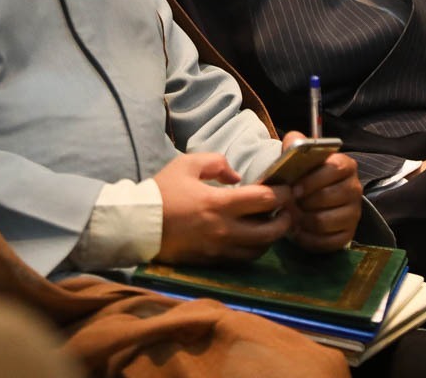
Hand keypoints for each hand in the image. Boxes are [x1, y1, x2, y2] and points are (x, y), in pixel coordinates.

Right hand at [153, 152, 292, 263]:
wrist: (138, 225)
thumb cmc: (163, 192)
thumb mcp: (187, 164)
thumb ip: (216, 163)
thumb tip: (237, 176)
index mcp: (220, 204)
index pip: (265, 200)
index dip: (282, 193)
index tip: (286, 187)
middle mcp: (224, 230)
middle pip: (270, 231)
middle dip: (285, 219)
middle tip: (287, 209)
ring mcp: (219, 250)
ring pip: (259, 250)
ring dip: (271, 237)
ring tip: (271, 223)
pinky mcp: (212, 262)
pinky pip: (242, 259)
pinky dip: (253, 248)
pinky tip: (251, 237)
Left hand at [280, 131, 361, 252]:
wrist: (307, 197)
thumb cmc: (303, 174)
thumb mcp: (299, 155)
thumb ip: (295, 143)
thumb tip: (293, 142)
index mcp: (345, 165)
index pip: (335, 169)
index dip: (312, 180)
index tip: (294, 188)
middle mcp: (355, 189)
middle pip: (329, 197)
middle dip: (304, 202)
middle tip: (290, 203)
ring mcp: (354, 213)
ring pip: (325, 221)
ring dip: (303, 220)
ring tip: (292, 216)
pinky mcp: (348, 235)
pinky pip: (326, 242)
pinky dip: (308, 238)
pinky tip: (299, 230)